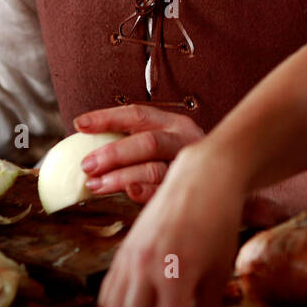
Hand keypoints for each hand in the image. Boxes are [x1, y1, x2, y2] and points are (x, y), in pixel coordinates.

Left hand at [74, 104, 204, 204]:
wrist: (226, 176)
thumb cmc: (177, 160)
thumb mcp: (160, 142)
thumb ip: (131, 143)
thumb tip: (86, 153)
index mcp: (172, 123)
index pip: (137, 114)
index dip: (107, 118)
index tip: (80, 124)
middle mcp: (183, 139)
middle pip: (147, 142)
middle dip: (113, 153)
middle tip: (87, 165)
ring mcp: (189, 165)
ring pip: (154, 169)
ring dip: (120, 177)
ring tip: (95, 185)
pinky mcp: (190, 188)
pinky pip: (165, 191)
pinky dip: (146, 191)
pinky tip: (129, 192)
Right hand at [97, 145, 244, 306]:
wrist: (204, 178)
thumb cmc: (218, 221)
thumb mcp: (219, 271)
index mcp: (176, 275)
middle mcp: (147, 267)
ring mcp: (131, 258)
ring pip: (115, 306)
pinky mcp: (125, 249)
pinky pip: (109, 288)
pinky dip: (117, 302)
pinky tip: (135, 304)